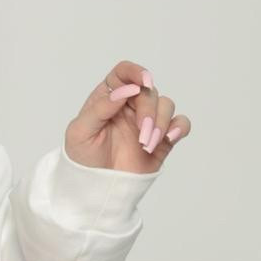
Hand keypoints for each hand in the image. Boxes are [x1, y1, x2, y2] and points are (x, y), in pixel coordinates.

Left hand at [64, 59, 191, 173]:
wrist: (96, 187)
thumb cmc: (83, 158)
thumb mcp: (80, 131)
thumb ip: (100, 108)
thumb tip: (126, 90)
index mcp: (107, 98)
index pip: (124, 73)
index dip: (135, 72)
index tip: (144, 82)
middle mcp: (129, 105)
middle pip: (149, 91)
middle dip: (148, 110)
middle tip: (142, 133)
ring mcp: (146, 121)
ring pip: (166, 105)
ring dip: (160, 122)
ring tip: (147, 144)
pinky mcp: (161, 138)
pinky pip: (180, 124)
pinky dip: (179, 127)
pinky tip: (170, 137)